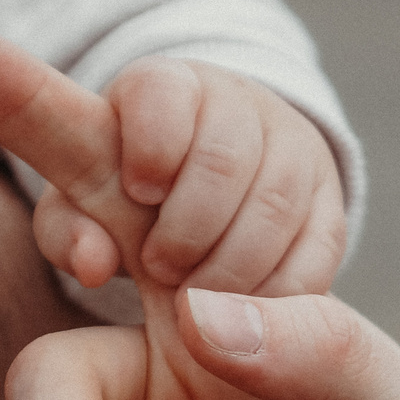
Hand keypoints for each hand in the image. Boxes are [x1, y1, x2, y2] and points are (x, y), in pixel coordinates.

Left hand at [0, 20, 342, 297]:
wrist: (211, 193)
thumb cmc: (129, 199)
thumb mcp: (84, 206)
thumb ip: (69, 231)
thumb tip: (92, 263)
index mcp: (166, 88)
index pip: (163, 92)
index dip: (152, 145)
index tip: (139, 190)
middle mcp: (239, 104)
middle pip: (222, 159)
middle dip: (186, 227)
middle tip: (158, 269)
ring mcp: (294, 149)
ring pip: (274, 206)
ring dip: (228, 269)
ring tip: (195, 301)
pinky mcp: (329, 202)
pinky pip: (316, 251)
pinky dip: (275, 293)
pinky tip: (242, 311)